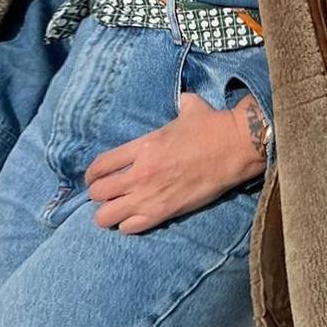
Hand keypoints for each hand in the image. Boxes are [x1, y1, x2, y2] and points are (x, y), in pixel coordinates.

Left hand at [83, 91, 266, 234]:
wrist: (234, 148)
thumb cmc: (212, 126)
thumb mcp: (189, 108)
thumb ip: (179, 104)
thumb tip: (185, 99)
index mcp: (142, 145)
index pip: (100, 165)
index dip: (92, 174)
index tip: (94, 177)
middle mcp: (140, 172)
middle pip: (98, 193)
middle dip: (98, 194)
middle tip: (106, 194)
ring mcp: (150, 194)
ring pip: (107, 216)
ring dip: (108, 214)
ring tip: (115, 211)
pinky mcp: (165, 212)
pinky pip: (131, 227)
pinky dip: (128, 226)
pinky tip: (133, 220)